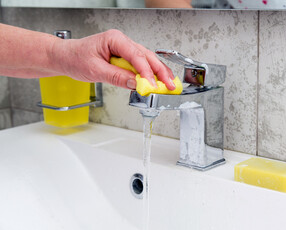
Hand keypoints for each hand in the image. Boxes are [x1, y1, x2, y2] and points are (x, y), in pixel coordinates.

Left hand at [50, 29, 175, 89]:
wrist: (66, 57)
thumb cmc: (75, 58)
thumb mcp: (94, 70)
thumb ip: (117, 77)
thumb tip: (135, 84)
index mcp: (115, 39)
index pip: (136, 56)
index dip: (146, 72)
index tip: (152, 85)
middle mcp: (122, 42)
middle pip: (147, 56)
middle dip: (160, 72)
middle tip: (169, 85)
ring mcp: (125, 49)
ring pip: (147, 60)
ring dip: (158, 73)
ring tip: (167, 85)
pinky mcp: (125, 58)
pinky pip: (140, 65)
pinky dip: (149, 74)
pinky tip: (156, 81)